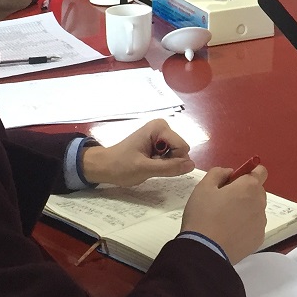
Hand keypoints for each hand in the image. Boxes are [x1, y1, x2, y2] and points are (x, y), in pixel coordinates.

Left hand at [78, 121, 192, 186]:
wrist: (104, 166)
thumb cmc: (121, 166)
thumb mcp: (145, 169)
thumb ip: (169, 167)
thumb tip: (192, 165)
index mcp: (159, 127)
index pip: (182, 147)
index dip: (173, 161)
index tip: (155, 165)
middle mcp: (162, 127)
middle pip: (181, 149)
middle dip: (169, 161)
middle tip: (150, 165)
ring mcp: (160, 135)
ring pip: (177, 153)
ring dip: (165, 163)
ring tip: (148, 164)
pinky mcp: (158, 142)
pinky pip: (170, 154)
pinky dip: (162, 162)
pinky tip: (148, 163)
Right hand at [180, 165, 267, 264]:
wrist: (205, 251)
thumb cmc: (203, 215)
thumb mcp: (203, 187)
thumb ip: (218, 173)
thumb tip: (230, 173)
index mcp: (249, 187)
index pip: (260, 171)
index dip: (248, 173)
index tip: (234, 181)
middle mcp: (260, 203)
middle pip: (257, 191)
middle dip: (245, 192)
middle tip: (224, 201)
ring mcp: (261, 223)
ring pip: (256, 210)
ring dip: (245, 210)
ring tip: (225, 220)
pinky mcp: (259, 239)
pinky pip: (254, 227)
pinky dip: (245, 227)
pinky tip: (229, 233)